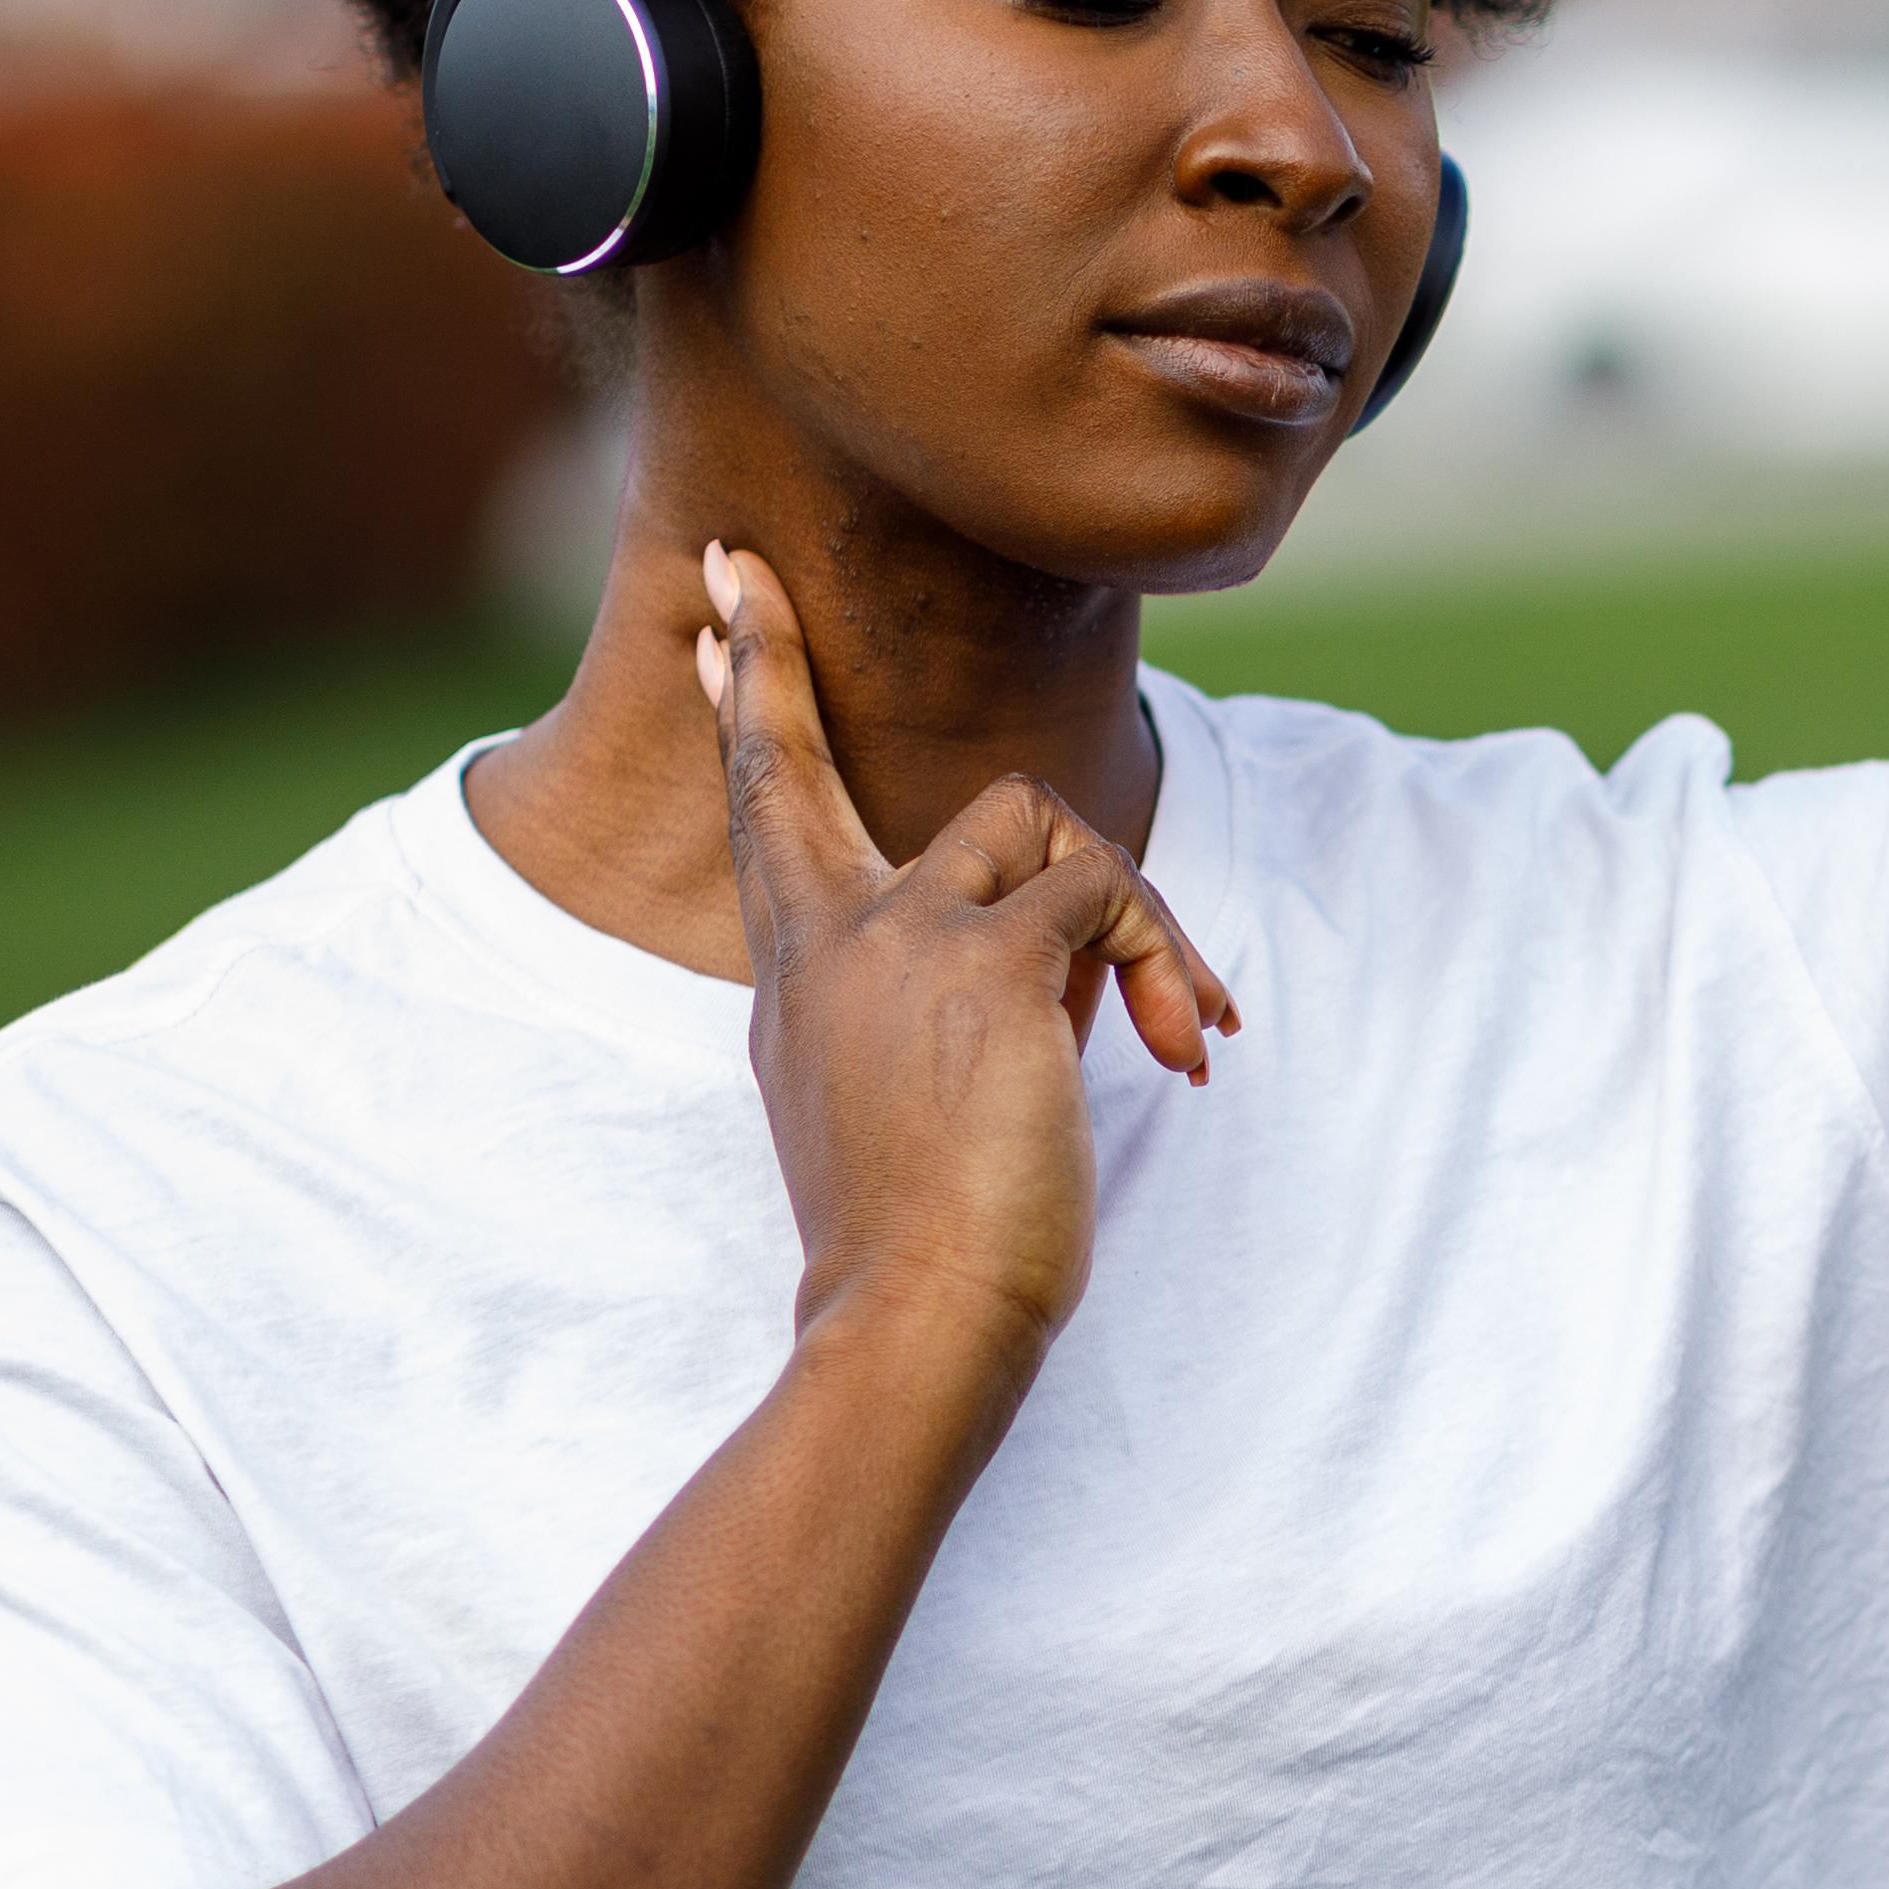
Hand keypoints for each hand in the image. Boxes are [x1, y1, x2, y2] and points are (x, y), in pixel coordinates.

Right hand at [697, 543, 1237, 1350]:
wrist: (915, 1316)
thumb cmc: (923, 1248)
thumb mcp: (910, 1101)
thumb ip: (956, 1001)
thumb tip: (1062, 949)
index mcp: (798, 979)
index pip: (763, 816)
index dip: (741, 707)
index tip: (705, 622)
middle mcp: (829, 940)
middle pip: (789, 760)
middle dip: (761, 655)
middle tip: (733, 572)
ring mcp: (900, 938)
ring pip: (1039, 820)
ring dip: (1130, 907)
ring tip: (1173, 1026)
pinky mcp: (991, 959)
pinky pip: (1108, 891)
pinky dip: (1168, 957)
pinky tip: (1183, 1044)